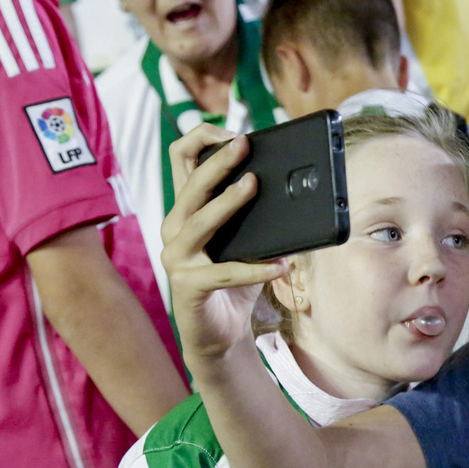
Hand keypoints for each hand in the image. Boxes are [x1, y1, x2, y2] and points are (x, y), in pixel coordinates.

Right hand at [160, 125, 286, 361]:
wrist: (219, 333)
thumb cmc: (234, 281)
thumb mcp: (246, 241)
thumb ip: (257, 216)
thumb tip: (294, 190)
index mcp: (186, 210)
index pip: (181, 159)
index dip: (201, 139)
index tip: (232, 133)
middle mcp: (174, 228)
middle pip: (191, 184)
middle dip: (218, 161)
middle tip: (244, 144)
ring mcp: (176, 257)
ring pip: (200, 220)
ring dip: (228, 201)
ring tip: (254, 185)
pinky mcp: (188, 285)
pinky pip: (224, 272)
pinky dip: (254, 269)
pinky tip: (278, 265)